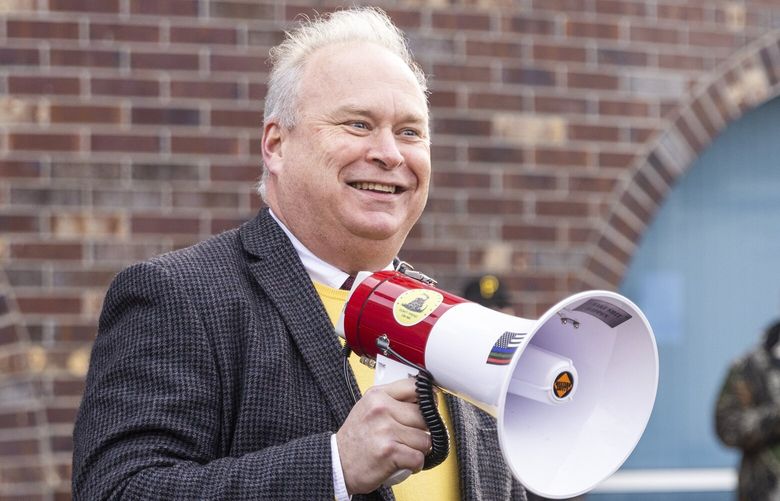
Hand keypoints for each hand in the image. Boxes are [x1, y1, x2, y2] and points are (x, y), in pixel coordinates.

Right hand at [335, 377, 430, 493]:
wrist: (337, 464)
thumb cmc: (355, 438)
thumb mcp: (368, 408)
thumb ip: (392, 400)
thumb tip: (425, 398)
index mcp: (377, 395)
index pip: (415, 387)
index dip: (428, 399)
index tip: (430, 407)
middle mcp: (381, 410)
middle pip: (425, 416)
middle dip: (422, 430)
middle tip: (410, 436)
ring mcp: (385, 430)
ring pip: (425, 439)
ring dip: (418, 449)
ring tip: (404, 449)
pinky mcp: (389, 452)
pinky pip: (419, 457)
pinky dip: (415, 464)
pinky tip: (403, 461)